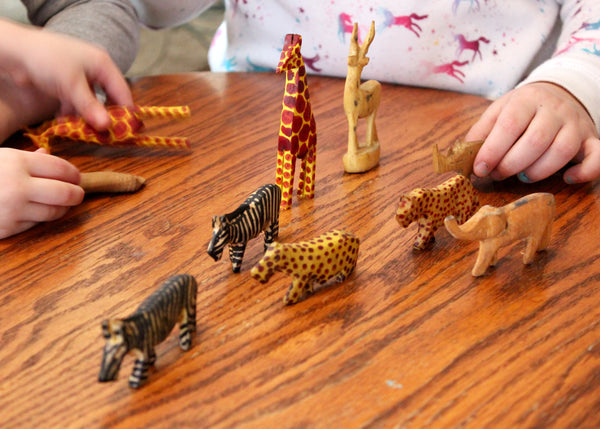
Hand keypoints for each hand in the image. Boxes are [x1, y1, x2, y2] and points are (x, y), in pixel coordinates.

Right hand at [0, 148, 83, 238]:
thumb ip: (24, 158)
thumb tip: (45, 154)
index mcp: (17, 162)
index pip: (62, 169)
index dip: (74, 174)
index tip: (76, 177)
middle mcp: (18, 186)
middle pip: (66, 193)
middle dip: (76, 193)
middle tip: (77, 193)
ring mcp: (13, 209)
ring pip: (55, 212)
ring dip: (62, 208)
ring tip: (61, 203)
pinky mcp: (7, 228)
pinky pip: (36, 223)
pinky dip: (40, 218)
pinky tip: (35, 211)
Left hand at [1, 20, 132, 129]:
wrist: (15, 50)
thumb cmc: (47, 60)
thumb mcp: (71, 86)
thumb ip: (90, 107)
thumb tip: (107, 127)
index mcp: (103, 65)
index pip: (123, 92)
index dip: (126, 113)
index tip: (126, 132)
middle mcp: (95, 70)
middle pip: (108, 99)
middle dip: (104, 116)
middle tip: (103, 135)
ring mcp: (80, 77)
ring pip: (90, 103)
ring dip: (86, 117)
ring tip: (82, 131)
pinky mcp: (66, 84)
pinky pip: (76, 102)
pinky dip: (72, 112)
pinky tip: (65, 122)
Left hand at [467, 82, 599, 183]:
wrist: (560, 94)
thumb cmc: (522, 110)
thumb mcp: (498, 112)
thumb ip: (481, 132)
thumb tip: (463, 157)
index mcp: (526, 100)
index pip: (509, 126)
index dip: (492, 151)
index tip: (480, 169)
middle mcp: (554, 110)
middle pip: (535, 141)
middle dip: (511, 164)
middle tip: (498, 174)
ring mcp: (576, 125)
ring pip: (562, 151)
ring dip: (538, 171)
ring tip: (522, 176)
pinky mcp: (591, 139)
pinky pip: (596, 158)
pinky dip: (585, 172)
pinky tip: (566, 178)